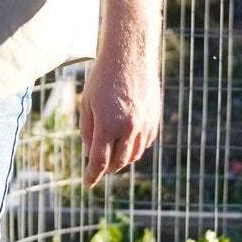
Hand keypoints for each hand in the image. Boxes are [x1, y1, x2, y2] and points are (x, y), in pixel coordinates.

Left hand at [78, 53, 161, 185]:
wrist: (129, 57)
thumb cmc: (102, 79)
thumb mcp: (87, 104)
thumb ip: (87, 132)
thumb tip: (90, 155)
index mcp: (107, 125)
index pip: (99, 161)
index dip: (92, 176)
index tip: (87, 183)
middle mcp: (128, 128)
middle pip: (117, 162)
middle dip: (106, 168)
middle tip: (98, 166)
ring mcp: (144, 125)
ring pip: (133, 156)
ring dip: (121, 159)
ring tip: (111, 154)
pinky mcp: (154, 120)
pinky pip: (144, 144)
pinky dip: (134, 149)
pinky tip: (125, 143)